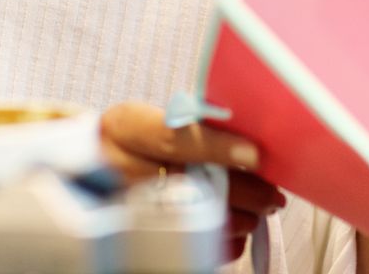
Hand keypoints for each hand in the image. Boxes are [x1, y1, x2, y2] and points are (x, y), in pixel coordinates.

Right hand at [99, 102, 281, 263]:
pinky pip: (188, 248)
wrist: (96, 168)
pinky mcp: (135, 237)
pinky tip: (236, 232)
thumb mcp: (152, 120)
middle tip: (272, 195)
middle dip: (242, 192)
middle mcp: (119, 168)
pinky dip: (221, 243)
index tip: (254, 154)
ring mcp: (124, 206)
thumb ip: (192, 127)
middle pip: (191, 184)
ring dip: (237, 220)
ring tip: (258, 212)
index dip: (217, 146)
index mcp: (124, 128)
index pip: (174, 138)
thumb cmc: (137, 141)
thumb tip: (250, 140)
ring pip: (194, 220)